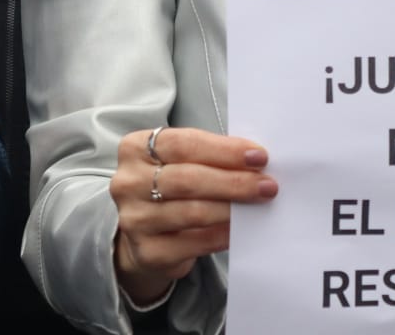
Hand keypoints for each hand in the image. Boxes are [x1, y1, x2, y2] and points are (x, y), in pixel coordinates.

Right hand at [111, 127, 275, 305]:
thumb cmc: (173, 186)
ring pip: (192, 212)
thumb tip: (256, 160)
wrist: (146, 232)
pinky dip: (221, 235)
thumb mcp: (183, 161)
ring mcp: (133, 219)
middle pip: (187, 179)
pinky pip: (193, 243)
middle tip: (267, 185)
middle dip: (233, 181)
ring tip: (258, 205)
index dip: (224, 150)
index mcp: (135, 148)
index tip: (259, 157)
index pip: (183, 144)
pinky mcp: (146, 251)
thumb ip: (211, 156)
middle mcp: (128, 182)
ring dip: (231, 208)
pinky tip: (239, 230)